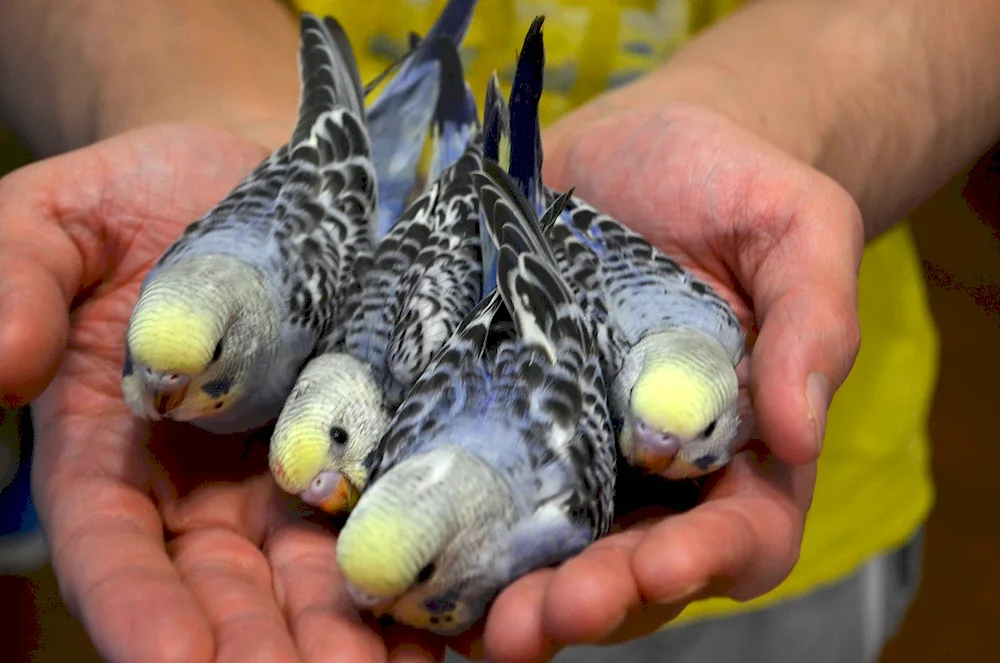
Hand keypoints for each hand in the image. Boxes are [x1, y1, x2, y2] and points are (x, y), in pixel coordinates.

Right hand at [1, 124, 438, 662]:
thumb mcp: (58, 223)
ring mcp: (295, 479)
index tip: (177, 662)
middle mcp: (205, 491)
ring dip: (353, 635)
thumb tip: (1, 362)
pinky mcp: (371, 449)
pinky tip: (455, 613)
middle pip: (231, 591)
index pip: (117, 552)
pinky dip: (422, 575)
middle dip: (267, 649)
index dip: (140, 610)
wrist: (249, 172)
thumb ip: (16, 281)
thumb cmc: (139, 197)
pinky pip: (394, 520)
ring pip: (318, 577)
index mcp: (113, 458)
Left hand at [455, 99, 862, 660]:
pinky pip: (476, 478)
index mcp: (737, 444)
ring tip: (461, 616)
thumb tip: (803, 432)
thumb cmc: (734, 184)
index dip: (700, 564)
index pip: (739, 535)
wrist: (640, 147)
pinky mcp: (501, 411)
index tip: (655, 569)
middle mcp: (652, 469)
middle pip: (629, 567)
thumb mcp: (797, 228)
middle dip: (585, 602)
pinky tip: (398, 526)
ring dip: (506, 591)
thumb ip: (814, 320)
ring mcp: (570, 447)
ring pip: (546, 547)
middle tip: (530, 622)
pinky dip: (443, 517)